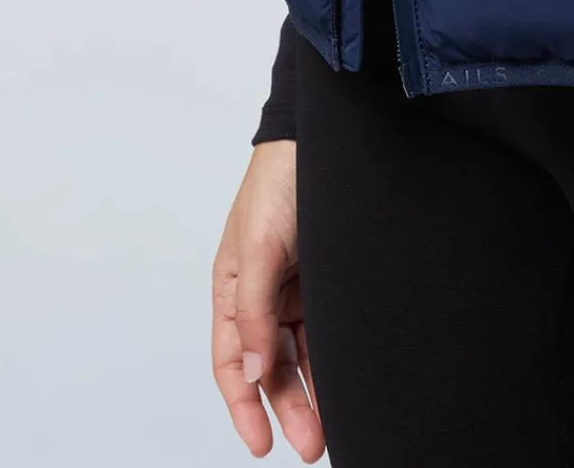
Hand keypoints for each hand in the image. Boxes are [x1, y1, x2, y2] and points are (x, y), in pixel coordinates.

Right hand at [211, 141, 324, 460]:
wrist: (323, 135)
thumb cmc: (279, 180)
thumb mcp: (259, 247)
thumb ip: (253, 311)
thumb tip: (250, 370)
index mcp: (232, 288)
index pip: (230, 361)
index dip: (243, 404)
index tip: (262, 442)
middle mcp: (263, 295)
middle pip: (271, 367)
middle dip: (287, 408)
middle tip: (309, 444)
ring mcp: (296, 288)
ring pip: (301, 355)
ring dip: (312, 392)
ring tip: (328, 429)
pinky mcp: (327, 279)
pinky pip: (326, 330)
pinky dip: (330, 360)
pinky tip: (343, 385)